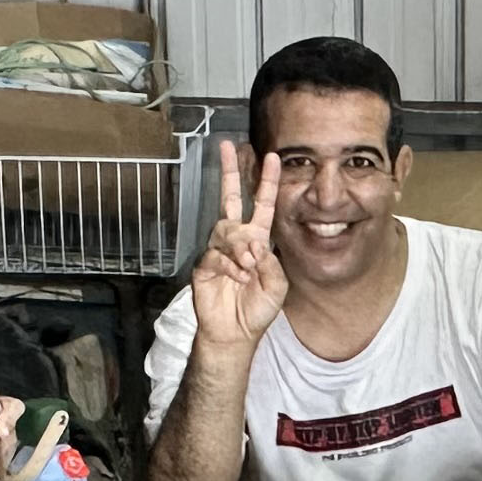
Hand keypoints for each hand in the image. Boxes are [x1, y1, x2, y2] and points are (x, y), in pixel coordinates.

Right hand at [190, 140, 290, 351]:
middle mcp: (236, 240)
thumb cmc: (257, 309)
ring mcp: (218, 251)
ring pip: (226, 229)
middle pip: (230, 199)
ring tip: (248, 267)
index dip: (266, 182)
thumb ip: (272, 262)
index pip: (262, 205)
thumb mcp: (278, 286)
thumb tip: (255, 243)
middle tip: (227, 147)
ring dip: (241, 247)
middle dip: (230, 171)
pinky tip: (238, 278)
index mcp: (257, 241)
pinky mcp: (204, 265)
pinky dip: (230, 266)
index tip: (272, 158)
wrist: (235, 333)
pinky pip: (216, 254)